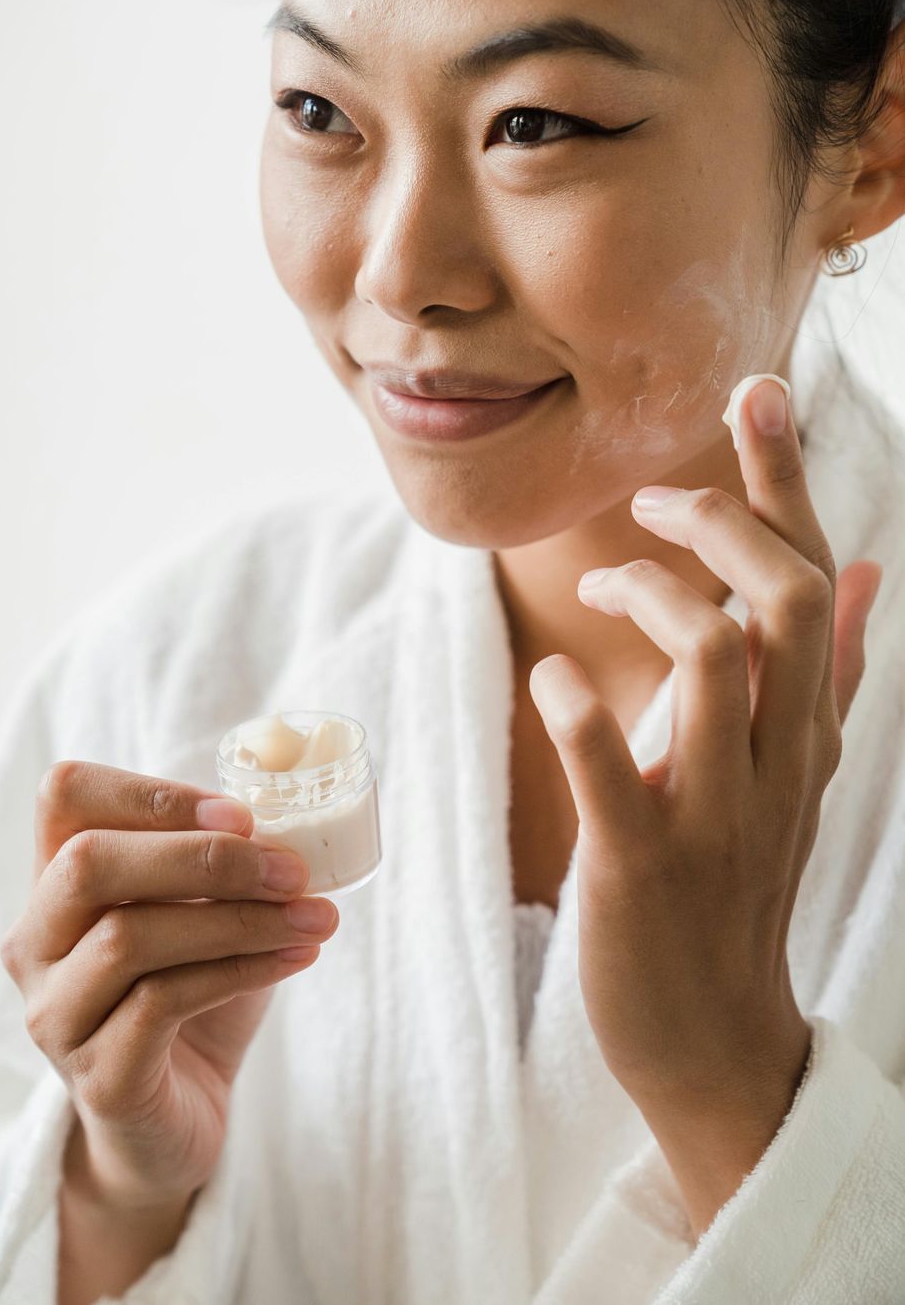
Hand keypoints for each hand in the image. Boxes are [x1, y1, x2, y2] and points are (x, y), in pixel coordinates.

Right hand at [0, 762, 338, 1205]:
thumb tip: (291, 820)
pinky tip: (297, 958)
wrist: (175, 1122)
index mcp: (57, 884)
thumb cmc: (194, 998)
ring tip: (316, 917)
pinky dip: (242, 970)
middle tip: (292, 868)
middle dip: (202, 856)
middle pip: (88, 862)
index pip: (65, 797)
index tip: (242, 814)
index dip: (150, 793)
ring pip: (130, 937)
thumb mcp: (203, 914)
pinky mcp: (97, 1076)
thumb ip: (221, 865)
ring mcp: (56, 1013)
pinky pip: (162, 1003)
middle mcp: (36, 944)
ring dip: (240, 918)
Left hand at [529, 379, 881, 1118]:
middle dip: (729, 520)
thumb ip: (832, 674)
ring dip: (656, 598)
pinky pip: (615, 774)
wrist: (717, 1036)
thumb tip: (868, 574)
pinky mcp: (641, 867)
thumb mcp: (799, 773)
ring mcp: (715, 814)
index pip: (815, 582)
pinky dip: (582, 712)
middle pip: (788, 604)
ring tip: (599, 586)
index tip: (759, 389)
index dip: (786, 482)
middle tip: (655, 498)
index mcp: (808, 728)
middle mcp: (777, 759)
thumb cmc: (741, 887)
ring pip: (719, 665)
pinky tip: (556, 673)